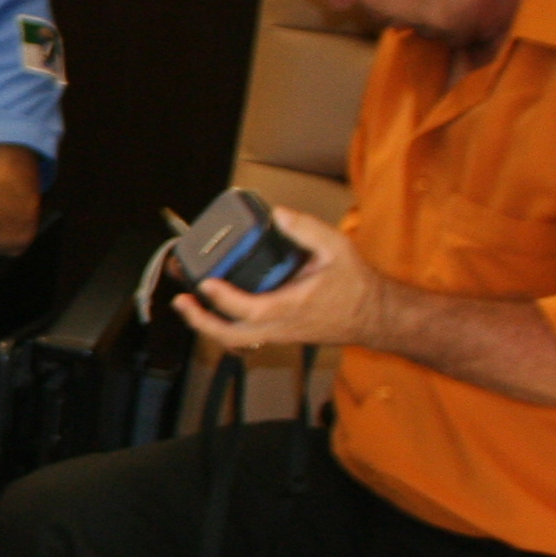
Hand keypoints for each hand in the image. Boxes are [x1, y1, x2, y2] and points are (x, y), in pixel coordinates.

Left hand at [169, 206, 379, 351]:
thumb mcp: (336, 248)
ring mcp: (278, 334)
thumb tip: (278, 215)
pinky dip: (224, 328)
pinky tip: (213, 311)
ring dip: (208, 325)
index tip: (207, 283)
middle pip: (231, 336)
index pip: (250, 309)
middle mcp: (281, 326)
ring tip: (189, 304)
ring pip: (235, 341)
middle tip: (182, 301)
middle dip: (201, 321)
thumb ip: (306, 229)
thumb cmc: (355, 284)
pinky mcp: (278, 335)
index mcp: (293, 306)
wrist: (373, 315)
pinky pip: (244, 339)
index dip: (224, 299)